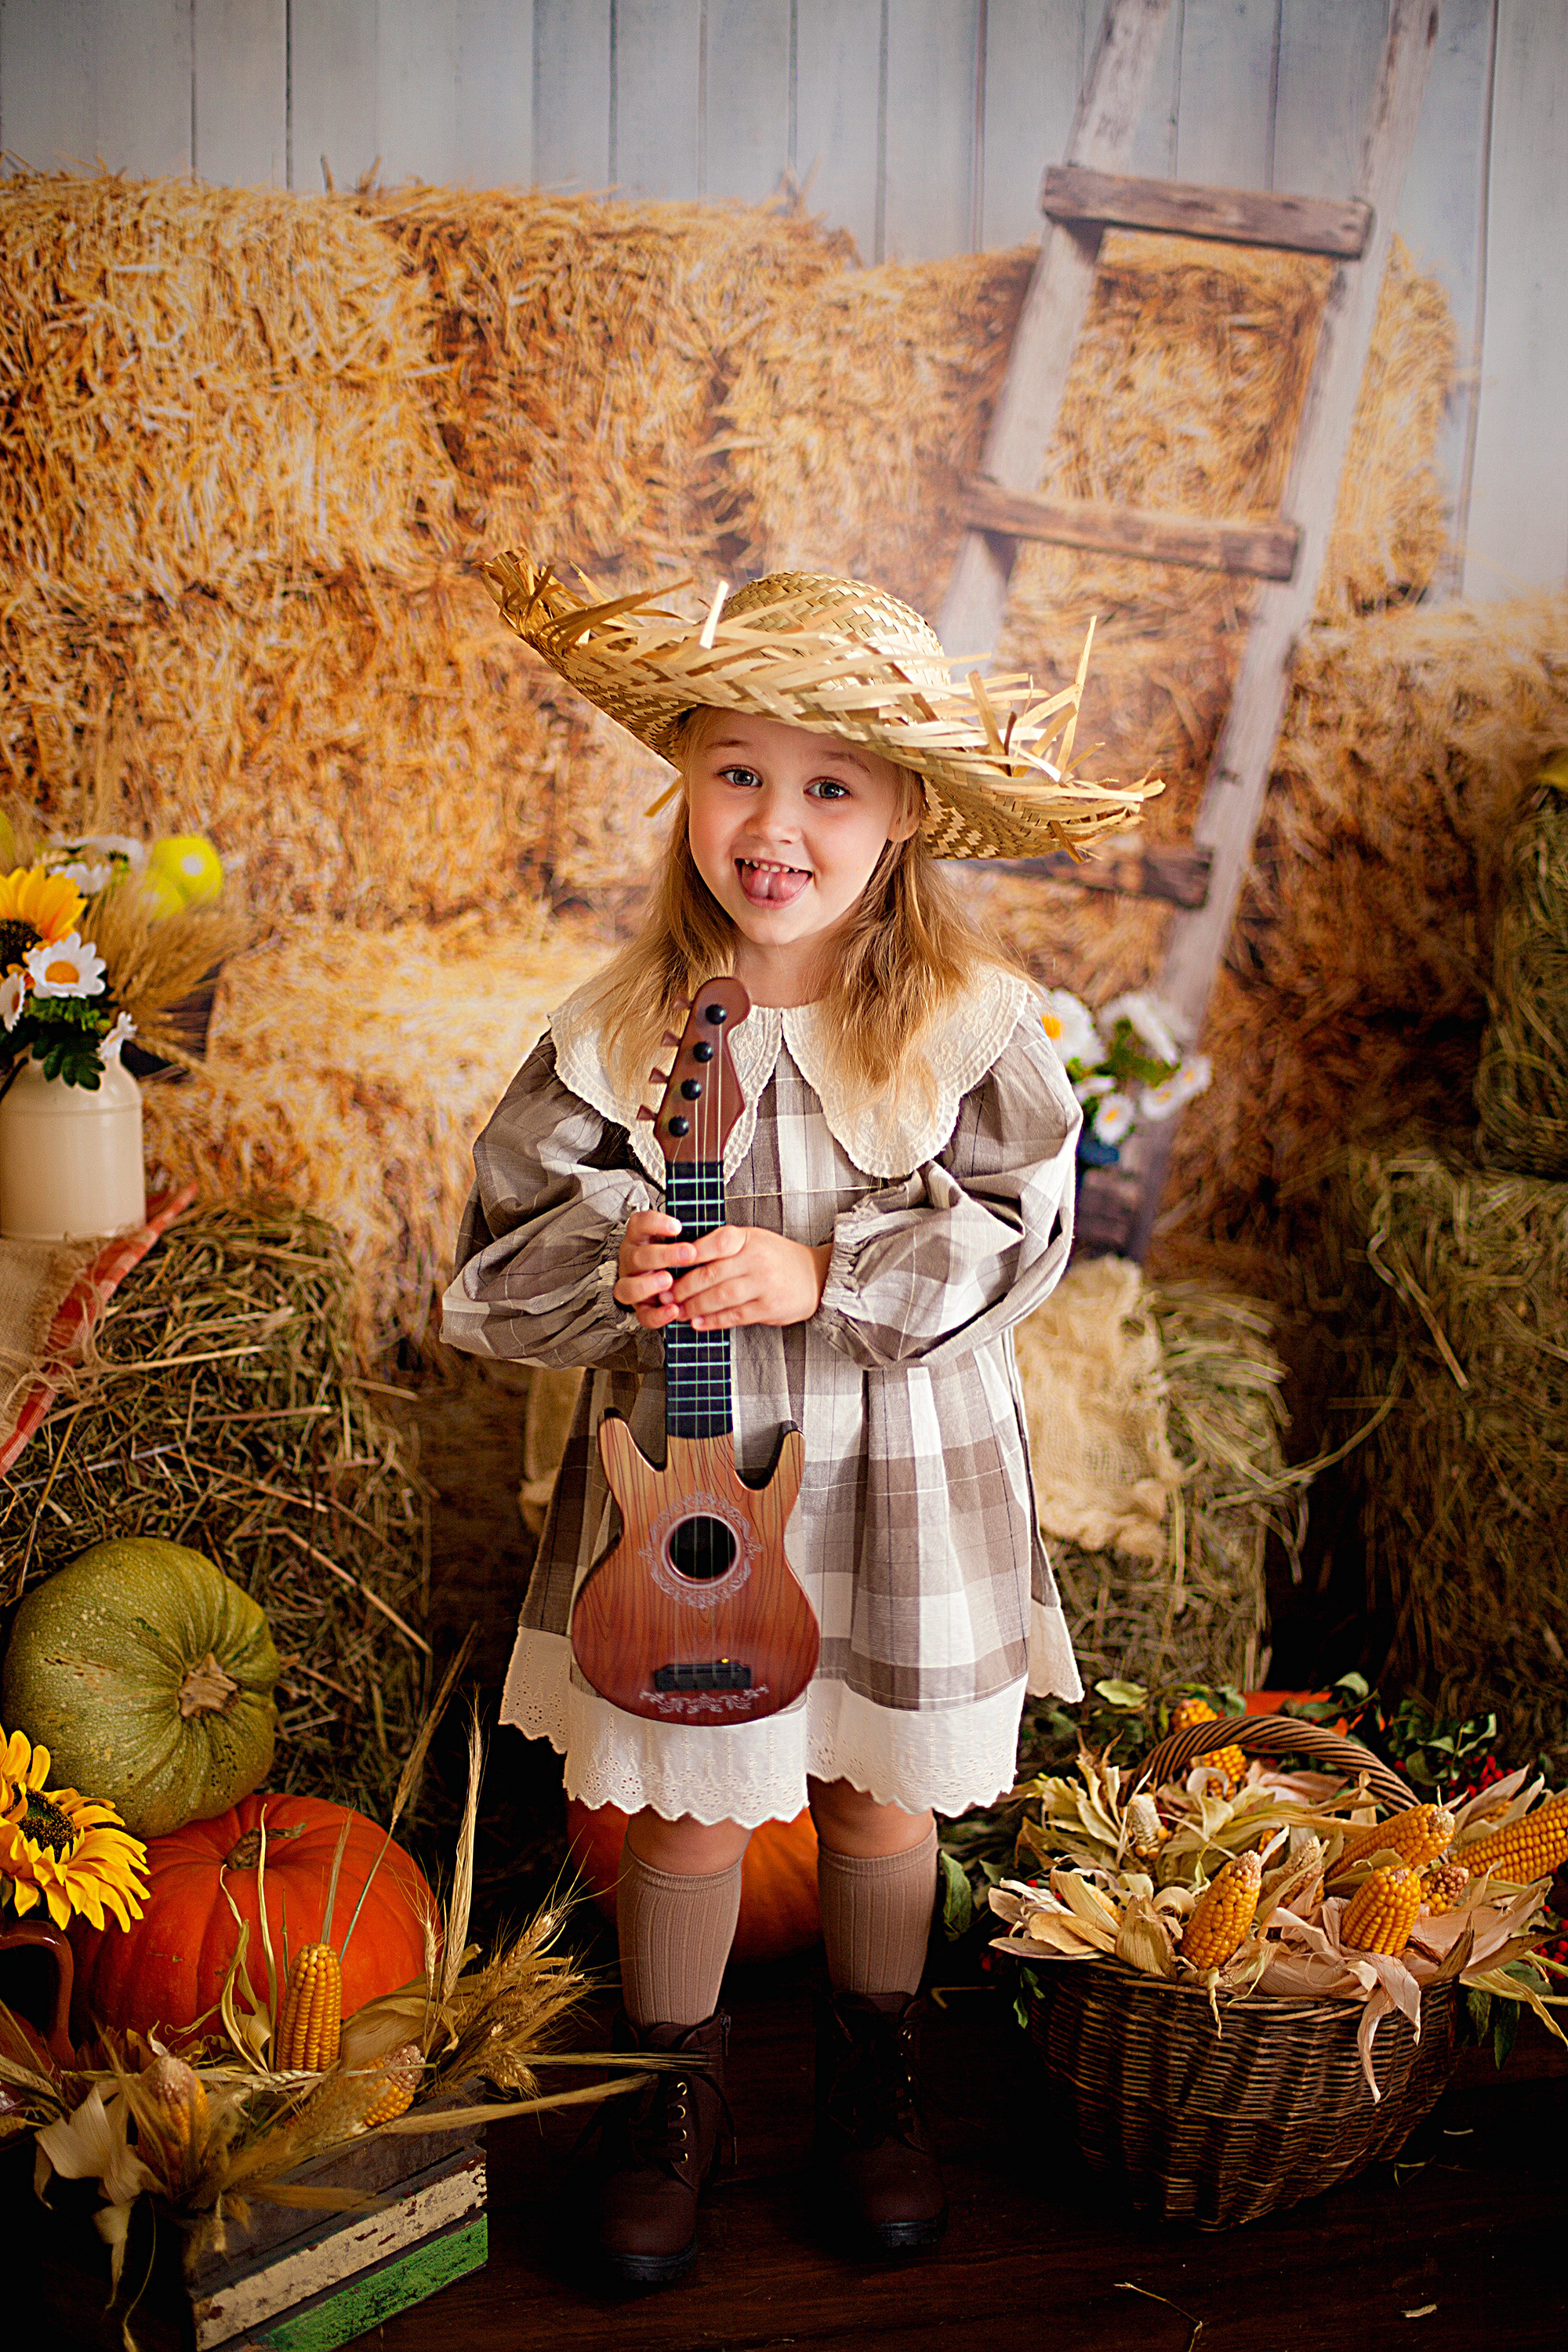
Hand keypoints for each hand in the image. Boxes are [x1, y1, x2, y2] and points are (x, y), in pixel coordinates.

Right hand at [614, 1209, 694, 1329]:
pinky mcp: (639, 1308)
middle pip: (637, 1257)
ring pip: (628, 1287)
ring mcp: (631, 1285)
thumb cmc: (675, 1254)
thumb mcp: (679, 1240)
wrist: (663, 1280)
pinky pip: (642, 1315)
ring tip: (670, 1281)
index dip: (655, 1224)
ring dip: (649, 1285)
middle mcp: (631, 1261)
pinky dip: (657, 1315)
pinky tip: (674, 1310)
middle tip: (689, 1254)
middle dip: (663, 1255)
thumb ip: (689, 1236)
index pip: (639, 1224)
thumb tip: (713, 1232)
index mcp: (639, 1239)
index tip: (677, 1226)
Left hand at [614, 1211, 828, 1331]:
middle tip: (665, 1296)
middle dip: (683, 1288)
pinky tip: (698, 1322)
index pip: (712, 1244)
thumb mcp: (752, 1240)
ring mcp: (763, 1284)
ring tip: (679, 1312)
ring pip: (720, 1297)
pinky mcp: (768, 1307)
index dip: (687, 1257)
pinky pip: (734, 1316)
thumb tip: (683, 1259)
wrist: (815, 1276)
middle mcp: (756, 1259)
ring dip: (694, 1307)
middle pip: (711, 1275)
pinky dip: (713, 1321)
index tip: (667, 1267)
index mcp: (747, 1238)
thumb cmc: (776, 1257)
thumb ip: (722, 1246)